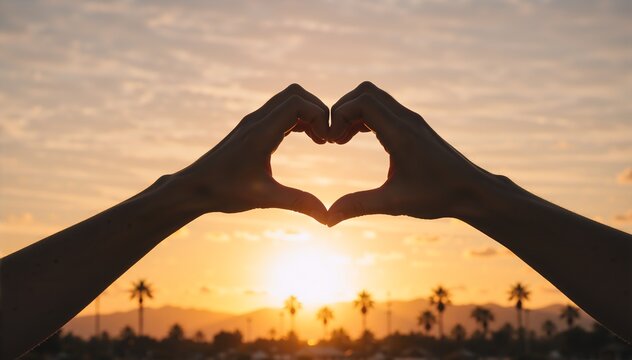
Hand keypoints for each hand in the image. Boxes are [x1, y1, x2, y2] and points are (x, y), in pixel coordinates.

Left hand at [174, 84, 329, 223]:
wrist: (194, 188)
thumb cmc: (225, 191)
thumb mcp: (265, 198)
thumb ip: (298, 203)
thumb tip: (327, 218)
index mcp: (260, 132)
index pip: (297, 103)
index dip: (319, 116)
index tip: (327, 141)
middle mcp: (257, 121)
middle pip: (295, 94)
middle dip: (317, 111)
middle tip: (327, 138)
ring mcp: (254, 122)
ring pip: (288, 100)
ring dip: (308, 114)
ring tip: (320, 140)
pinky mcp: (253, 129)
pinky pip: (281, 112)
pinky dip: (298, 119)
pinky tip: (307, 139)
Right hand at [327, 81, 492, 225]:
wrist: (472, 191)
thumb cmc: (438, 196)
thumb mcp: (394, 204)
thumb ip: (358, 206)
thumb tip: (327, 219)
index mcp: (401, 133)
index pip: (362, 101)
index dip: (339, 115)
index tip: (332, 142)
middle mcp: (406, 120)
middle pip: (365, 92)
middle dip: (342, 110)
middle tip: (333, 139)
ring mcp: (411, 120)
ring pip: (374, 97)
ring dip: (353, 113)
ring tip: (341, 140)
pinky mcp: (413, 126)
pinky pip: (383, 108)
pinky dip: (365, 117)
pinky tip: (357, 138)